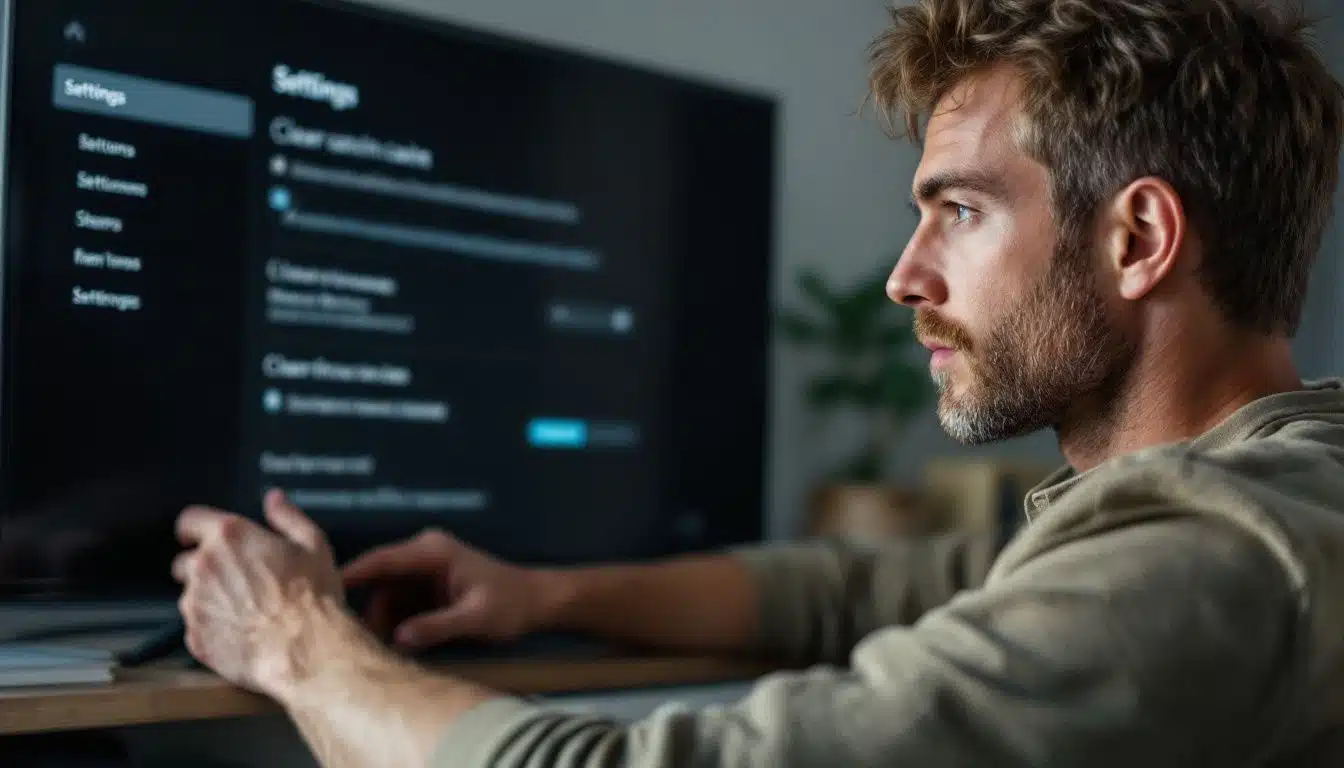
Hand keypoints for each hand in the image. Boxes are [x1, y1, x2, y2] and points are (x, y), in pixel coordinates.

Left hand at [173, 489, 344, 693]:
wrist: (305, 648)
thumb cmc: (311, 598)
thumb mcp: (314, 544)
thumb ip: (288, 516)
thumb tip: (274, 500)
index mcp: (230, 538)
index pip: (189, 521)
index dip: (194, 528)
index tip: (198, 536)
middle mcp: (204, 567)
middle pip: (185, 562)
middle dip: (203, 568)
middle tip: (235, 580)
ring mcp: (195, 604)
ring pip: (190, 597)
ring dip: (209, 600)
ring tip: (244, 611)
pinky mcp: (195, 637)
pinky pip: (195, 628)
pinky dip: (212, 629)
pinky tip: (240, 632)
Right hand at [342, 529, 555, 650]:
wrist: (537, 603)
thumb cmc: (511, 603)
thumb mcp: (475, 617)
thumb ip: (436, 626)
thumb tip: (398, 638)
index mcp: (432, 552)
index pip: (382, 560)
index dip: (351, 575)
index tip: (320, 591)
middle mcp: (424, 556)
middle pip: (380, 581)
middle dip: (367, 609)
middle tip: (351, 639)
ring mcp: (425, 573)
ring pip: (387, 596)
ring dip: (381, 621)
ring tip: (372, 648)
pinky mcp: (428, 590)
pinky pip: (401, 604)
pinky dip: (395, 623)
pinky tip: (390, 645)